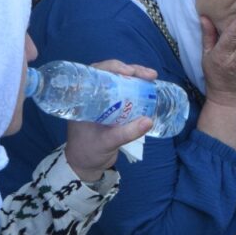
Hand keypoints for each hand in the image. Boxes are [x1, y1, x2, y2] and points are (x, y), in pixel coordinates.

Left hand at [63, 60, 157, 181]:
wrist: (85, 167)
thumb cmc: (88, 153)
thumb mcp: (106, 143)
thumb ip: (126, 134)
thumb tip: (149, 120)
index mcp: (83, 100)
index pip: (96, 73)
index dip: (113, 67)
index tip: (129, 71)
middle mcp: (92, 97)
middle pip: (111, 74)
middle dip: (131, 70)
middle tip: (149, 75)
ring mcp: (103, 102)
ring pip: (120, 82)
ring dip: (136, 78)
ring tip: (152, 78)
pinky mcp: (113, 109)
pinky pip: (125, 94)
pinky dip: (137, 89)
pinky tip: (149, 89)